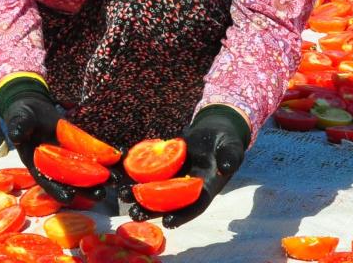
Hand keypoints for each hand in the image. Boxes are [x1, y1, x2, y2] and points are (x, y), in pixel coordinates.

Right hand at [0, 75, 105, 203]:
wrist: (34, 108)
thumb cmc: (23, 116)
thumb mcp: (19, 120)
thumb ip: (19, 127)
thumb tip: (16, 134)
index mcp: (37, 165)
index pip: (47, 182)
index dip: (58, 190)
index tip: (70, 198)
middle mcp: (54, 166)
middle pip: (71, 182)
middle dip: (86, 190)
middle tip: (101, 195)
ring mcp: (68, 157)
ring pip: (84, 171)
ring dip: (100, 178)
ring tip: (115, 181)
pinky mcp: (78, 147)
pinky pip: (92, 154)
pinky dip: (104, 158)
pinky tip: (118, 158)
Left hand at [122, 105, 248, 226]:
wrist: (213, 131)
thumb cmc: (226, 141)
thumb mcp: (232, 148)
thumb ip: (230, 157)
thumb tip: (227, 167)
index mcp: (206, 188)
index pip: (194, 206)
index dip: (182, 215)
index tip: (167, 222)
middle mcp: (188, 186)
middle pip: (169, 202)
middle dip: (151, 210)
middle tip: (134, 214)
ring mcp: (174, 176)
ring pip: (155, 188)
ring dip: (138, 192)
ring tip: (121, 194)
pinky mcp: (165, 165)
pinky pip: (149, 169)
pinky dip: (135, 170)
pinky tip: (120, 169)